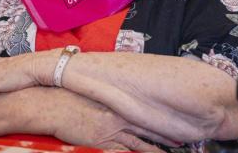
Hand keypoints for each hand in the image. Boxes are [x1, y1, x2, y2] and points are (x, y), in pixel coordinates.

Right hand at [52, 93, 175, 151]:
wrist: (49, 104)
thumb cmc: (67, 95)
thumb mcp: (91, 90)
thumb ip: (107, 94)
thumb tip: (118, 95)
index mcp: (118, 98)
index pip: (147, 105)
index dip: (164, 113)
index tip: (180, 116)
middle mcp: (119, 111)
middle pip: (150, 123)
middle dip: (169, 131)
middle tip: (188, 136)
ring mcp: (112, 128)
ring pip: (143, 139)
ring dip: (160, 145)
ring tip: (179, 145)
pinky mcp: (103, 141)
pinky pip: (127, 150)